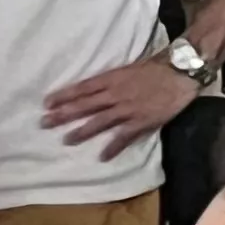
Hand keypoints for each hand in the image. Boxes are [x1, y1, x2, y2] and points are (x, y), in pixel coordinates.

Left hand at [42, 57, 205, 153]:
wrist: (180, 71)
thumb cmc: (154, 68)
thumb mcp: (127, 70)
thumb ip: (110, 82)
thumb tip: (92, 91)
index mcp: (112, 79)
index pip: (82, 88)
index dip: (64, 95)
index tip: (46, 103)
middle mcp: (115, 94)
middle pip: (84, 105)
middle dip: (63, 114)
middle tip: (44, 123)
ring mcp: (128, 108)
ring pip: (99, 121)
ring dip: (82, 131)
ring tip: (66, 140)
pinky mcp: (142, 121)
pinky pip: (124, 136)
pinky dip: (113, 146)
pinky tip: (102, 156)